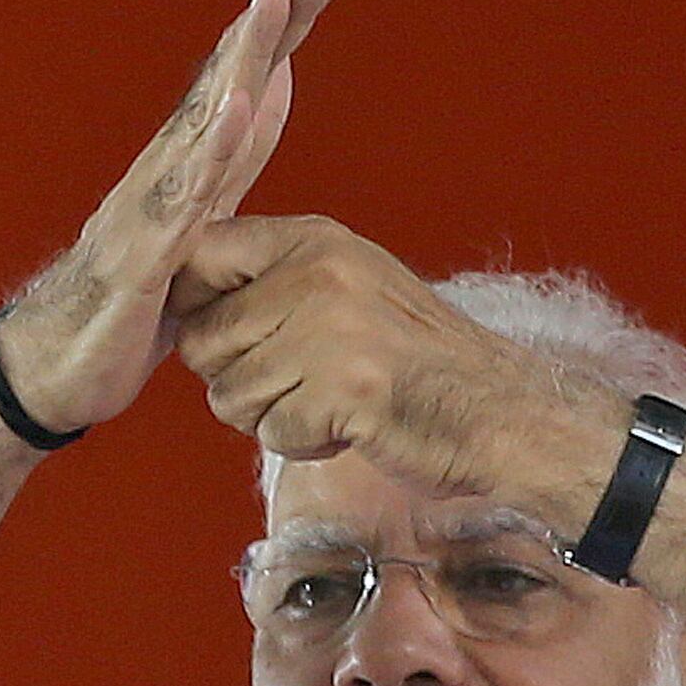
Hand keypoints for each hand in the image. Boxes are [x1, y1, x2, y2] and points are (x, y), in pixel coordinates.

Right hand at [0, 0, 342, 432]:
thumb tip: (268, 90)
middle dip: (273, 18)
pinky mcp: (143, 252)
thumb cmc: (129, 299)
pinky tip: (239, 107)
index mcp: (190, 164)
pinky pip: (183, 195)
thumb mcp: (199, 222)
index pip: (246, 81)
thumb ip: (230, 157)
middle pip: (229, 78)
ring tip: (274, 0)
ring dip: (242, 58)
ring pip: (205, 119)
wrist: (56, 368)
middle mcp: (167, 168)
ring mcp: (151, 204)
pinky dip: (212, 149)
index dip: (284, 27)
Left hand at [171, 215, 622, 499]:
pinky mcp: (343, 389)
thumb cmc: (420, 364)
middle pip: (202, 341)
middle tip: (297, 388)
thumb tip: (185, 305)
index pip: (200, 255)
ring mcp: (329, 329)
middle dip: (236, 381)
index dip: (197, 308)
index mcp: (314, 240)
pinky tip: (351, 429)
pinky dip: (305, 445)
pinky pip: (272, 433)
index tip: (232, 339)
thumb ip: (276, 284)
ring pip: (229, 395)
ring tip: (331, 406)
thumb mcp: (350, 289)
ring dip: (272, 418)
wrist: (501, 413)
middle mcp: (316, 272)